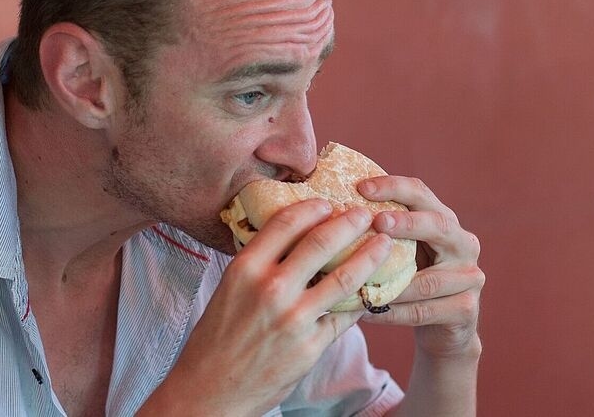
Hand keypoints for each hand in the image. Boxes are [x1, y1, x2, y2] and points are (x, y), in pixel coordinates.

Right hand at [141, 198, 393, 415]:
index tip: (328, 203)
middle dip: (349, 223)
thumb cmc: (216, 339)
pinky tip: (372, 289)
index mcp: (246, 268)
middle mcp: (271, 288)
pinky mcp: (311, 346)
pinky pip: (344, 316)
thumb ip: (258, 266)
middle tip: (365, 214)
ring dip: (369, 256)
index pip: (286, 223)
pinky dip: (361, 300)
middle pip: (321, 242)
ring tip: (383, 243)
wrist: (210, 390)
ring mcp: (294, 318)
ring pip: (344, 278)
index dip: (312, 208)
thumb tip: (291, 242)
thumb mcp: (228, 290)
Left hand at [359, 176, 483, 357]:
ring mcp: (470, 277)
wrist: (442, 329)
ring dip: (391, 282)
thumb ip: (382, 231)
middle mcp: (464, 243)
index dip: (394, 187)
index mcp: (444, 220)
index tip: (362, 187)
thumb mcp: (401, 251)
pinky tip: (367, 311)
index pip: (421, 193)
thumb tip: (329, 213)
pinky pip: (423, 311)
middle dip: (407, 223)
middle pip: (438, 225)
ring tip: (358, 280)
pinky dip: (392, 312)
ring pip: (428, 280)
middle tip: (377, 221)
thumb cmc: (411, 281)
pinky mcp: (465, 309)